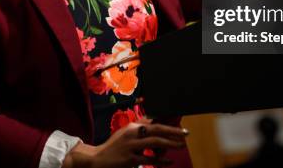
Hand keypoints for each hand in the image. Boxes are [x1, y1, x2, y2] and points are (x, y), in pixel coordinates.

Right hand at [63, 119, 187, 167]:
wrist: (97, 160)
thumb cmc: (114, 147)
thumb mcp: (125, 134)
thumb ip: (139, 128)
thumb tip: (154, 121)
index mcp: (132, 127)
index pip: (153, 121)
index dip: (167, 122)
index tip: (179, 124)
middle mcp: (132, 133)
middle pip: (157, 129)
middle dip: (173, 131)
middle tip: (185, 133)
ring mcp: (131, 146)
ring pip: (155, 143)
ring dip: (170, 144)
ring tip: (181, 145)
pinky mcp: (130, 159)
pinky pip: (150, 159)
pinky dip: (161, 161)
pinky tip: (169, 161)